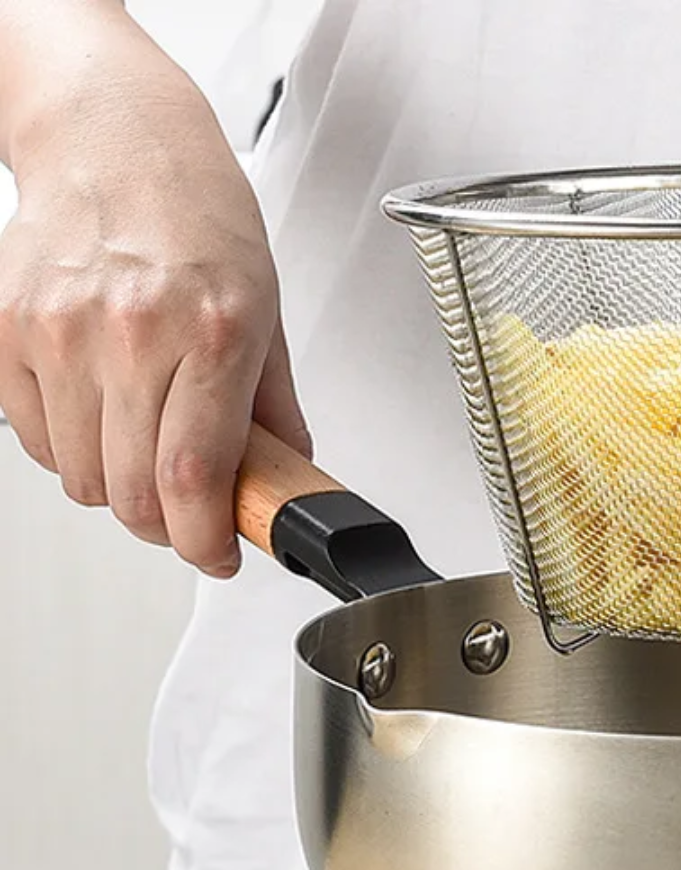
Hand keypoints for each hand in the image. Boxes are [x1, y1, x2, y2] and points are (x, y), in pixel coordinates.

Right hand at [0, 39, 307, 577]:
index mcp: (211, 332)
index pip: (194, 476)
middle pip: (132, 491)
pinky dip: (70, 451)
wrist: (116, 139)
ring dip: (119, 489)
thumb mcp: (267, 312)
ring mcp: (60, 331)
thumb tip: (288, 483)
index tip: (217, 554)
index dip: (204, 540)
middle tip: (187, 514)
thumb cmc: (198, 215)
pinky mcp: (8, 329)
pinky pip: (34, 438)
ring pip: (81, 476)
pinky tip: (102, 418)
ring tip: (146, 451)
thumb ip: (276, 410)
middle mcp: (131, 332)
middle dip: (166, 525)